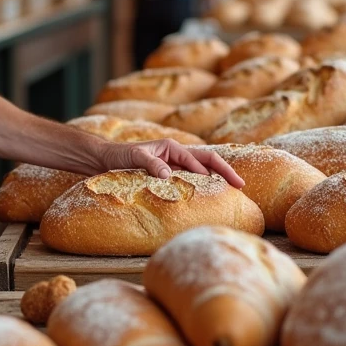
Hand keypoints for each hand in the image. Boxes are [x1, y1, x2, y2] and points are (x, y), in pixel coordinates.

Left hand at [100, 139, 244, 187]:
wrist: (104, 160)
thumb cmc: (118, 155)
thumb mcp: (133, 158)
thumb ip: (150, 164)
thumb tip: (168, 174)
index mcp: (172, 147)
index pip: (199, 159)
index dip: (213, 172)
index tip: (226, 186)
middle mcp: (176, 154)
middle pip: (207, 160)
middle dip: (225, 171)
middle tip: (241, 185)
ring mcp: (173, 165)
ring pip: (201, 170)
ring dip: (216, 179)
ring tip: (233, 192)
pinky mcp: (168, 175)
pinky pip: (189, 180)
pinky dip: (201, 186)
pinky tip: (208, 197)